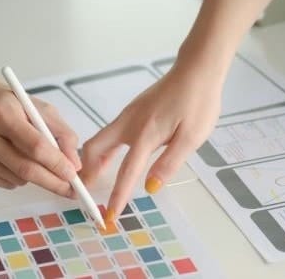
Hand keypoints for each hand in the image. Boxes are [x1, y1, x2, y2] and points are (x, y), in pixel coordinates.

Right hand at [0, 74, 82, 196]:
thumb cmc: (4, 102)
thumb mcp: (36, 106)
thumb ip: (60, 132)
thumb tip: (73, 163)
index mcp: (2, 114)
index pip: (35, 145)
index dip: (56, 163)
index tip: (72, 174)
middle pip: (25, 168)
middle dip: (53, 182)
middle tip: (71, 190)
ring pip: (17, 178)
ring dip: (35, 176)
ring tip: (34, 158)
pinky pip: (5, 182)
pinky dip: (19, 177)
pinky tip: (14, 159)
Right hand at [78, 65, 220, 221]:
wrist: (198, 69)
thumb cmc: (198, 102)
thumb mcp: (192, 137)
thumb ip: (169, 162)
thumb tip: (150, 186)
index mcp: (145, 134)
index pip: (126, 172)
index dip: (117, 196)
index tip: (108, 215)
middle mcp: (130, 123)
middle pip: (95, 149)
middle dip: (87, 172)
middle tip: (87, 192)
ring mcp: (130, 114)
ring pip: (101, 139)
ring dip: (94, 160)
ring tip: (95, 179)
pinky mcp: (134, 109)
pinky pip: (111, 132)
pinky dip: (104, 148)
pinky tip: (112, 157)